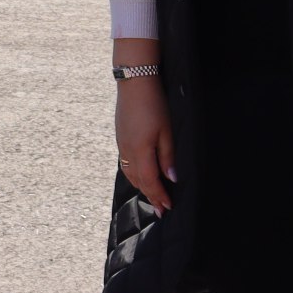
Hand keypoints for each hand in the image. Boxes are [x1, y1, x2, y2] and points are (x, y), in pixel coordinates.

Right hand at [115, 78, 176, 213]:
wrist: (134, 82)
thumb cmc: (154, 104)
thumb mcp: (167, 131)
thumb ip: (168, 157)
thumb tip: (171, 178)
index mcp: (140, 150)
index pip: (150, 181)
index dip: (159, 196)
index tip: (167, 208)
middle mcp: (127, 150)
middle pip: (138, 181)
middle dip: (150, 196)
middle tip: (161, 209)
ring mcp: (122, 144)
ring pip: (130, 173)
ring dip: (141, 187)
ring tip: (151, 196)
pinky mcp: (120, 137)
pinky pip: (126, 164)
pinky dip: (134, 175)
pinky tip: (140, 175)